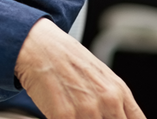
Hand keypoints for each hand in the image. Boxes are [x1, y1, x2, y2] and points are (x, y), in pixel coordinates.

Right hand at [15, 18, 145, 118]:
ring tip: (73, 109)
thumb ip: (114, 100)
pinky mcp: (64, 115)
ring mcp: (87, 109)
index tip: (113, 117)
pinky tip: (59, 112)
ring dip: (80, 118)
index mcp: (119, 91)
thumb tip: (118, 115)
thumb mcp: (99, 75)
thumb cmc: (65, 59)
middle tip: (86, 112)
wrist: (37, 45)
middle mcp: (107, 100)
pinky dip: (60, 118)